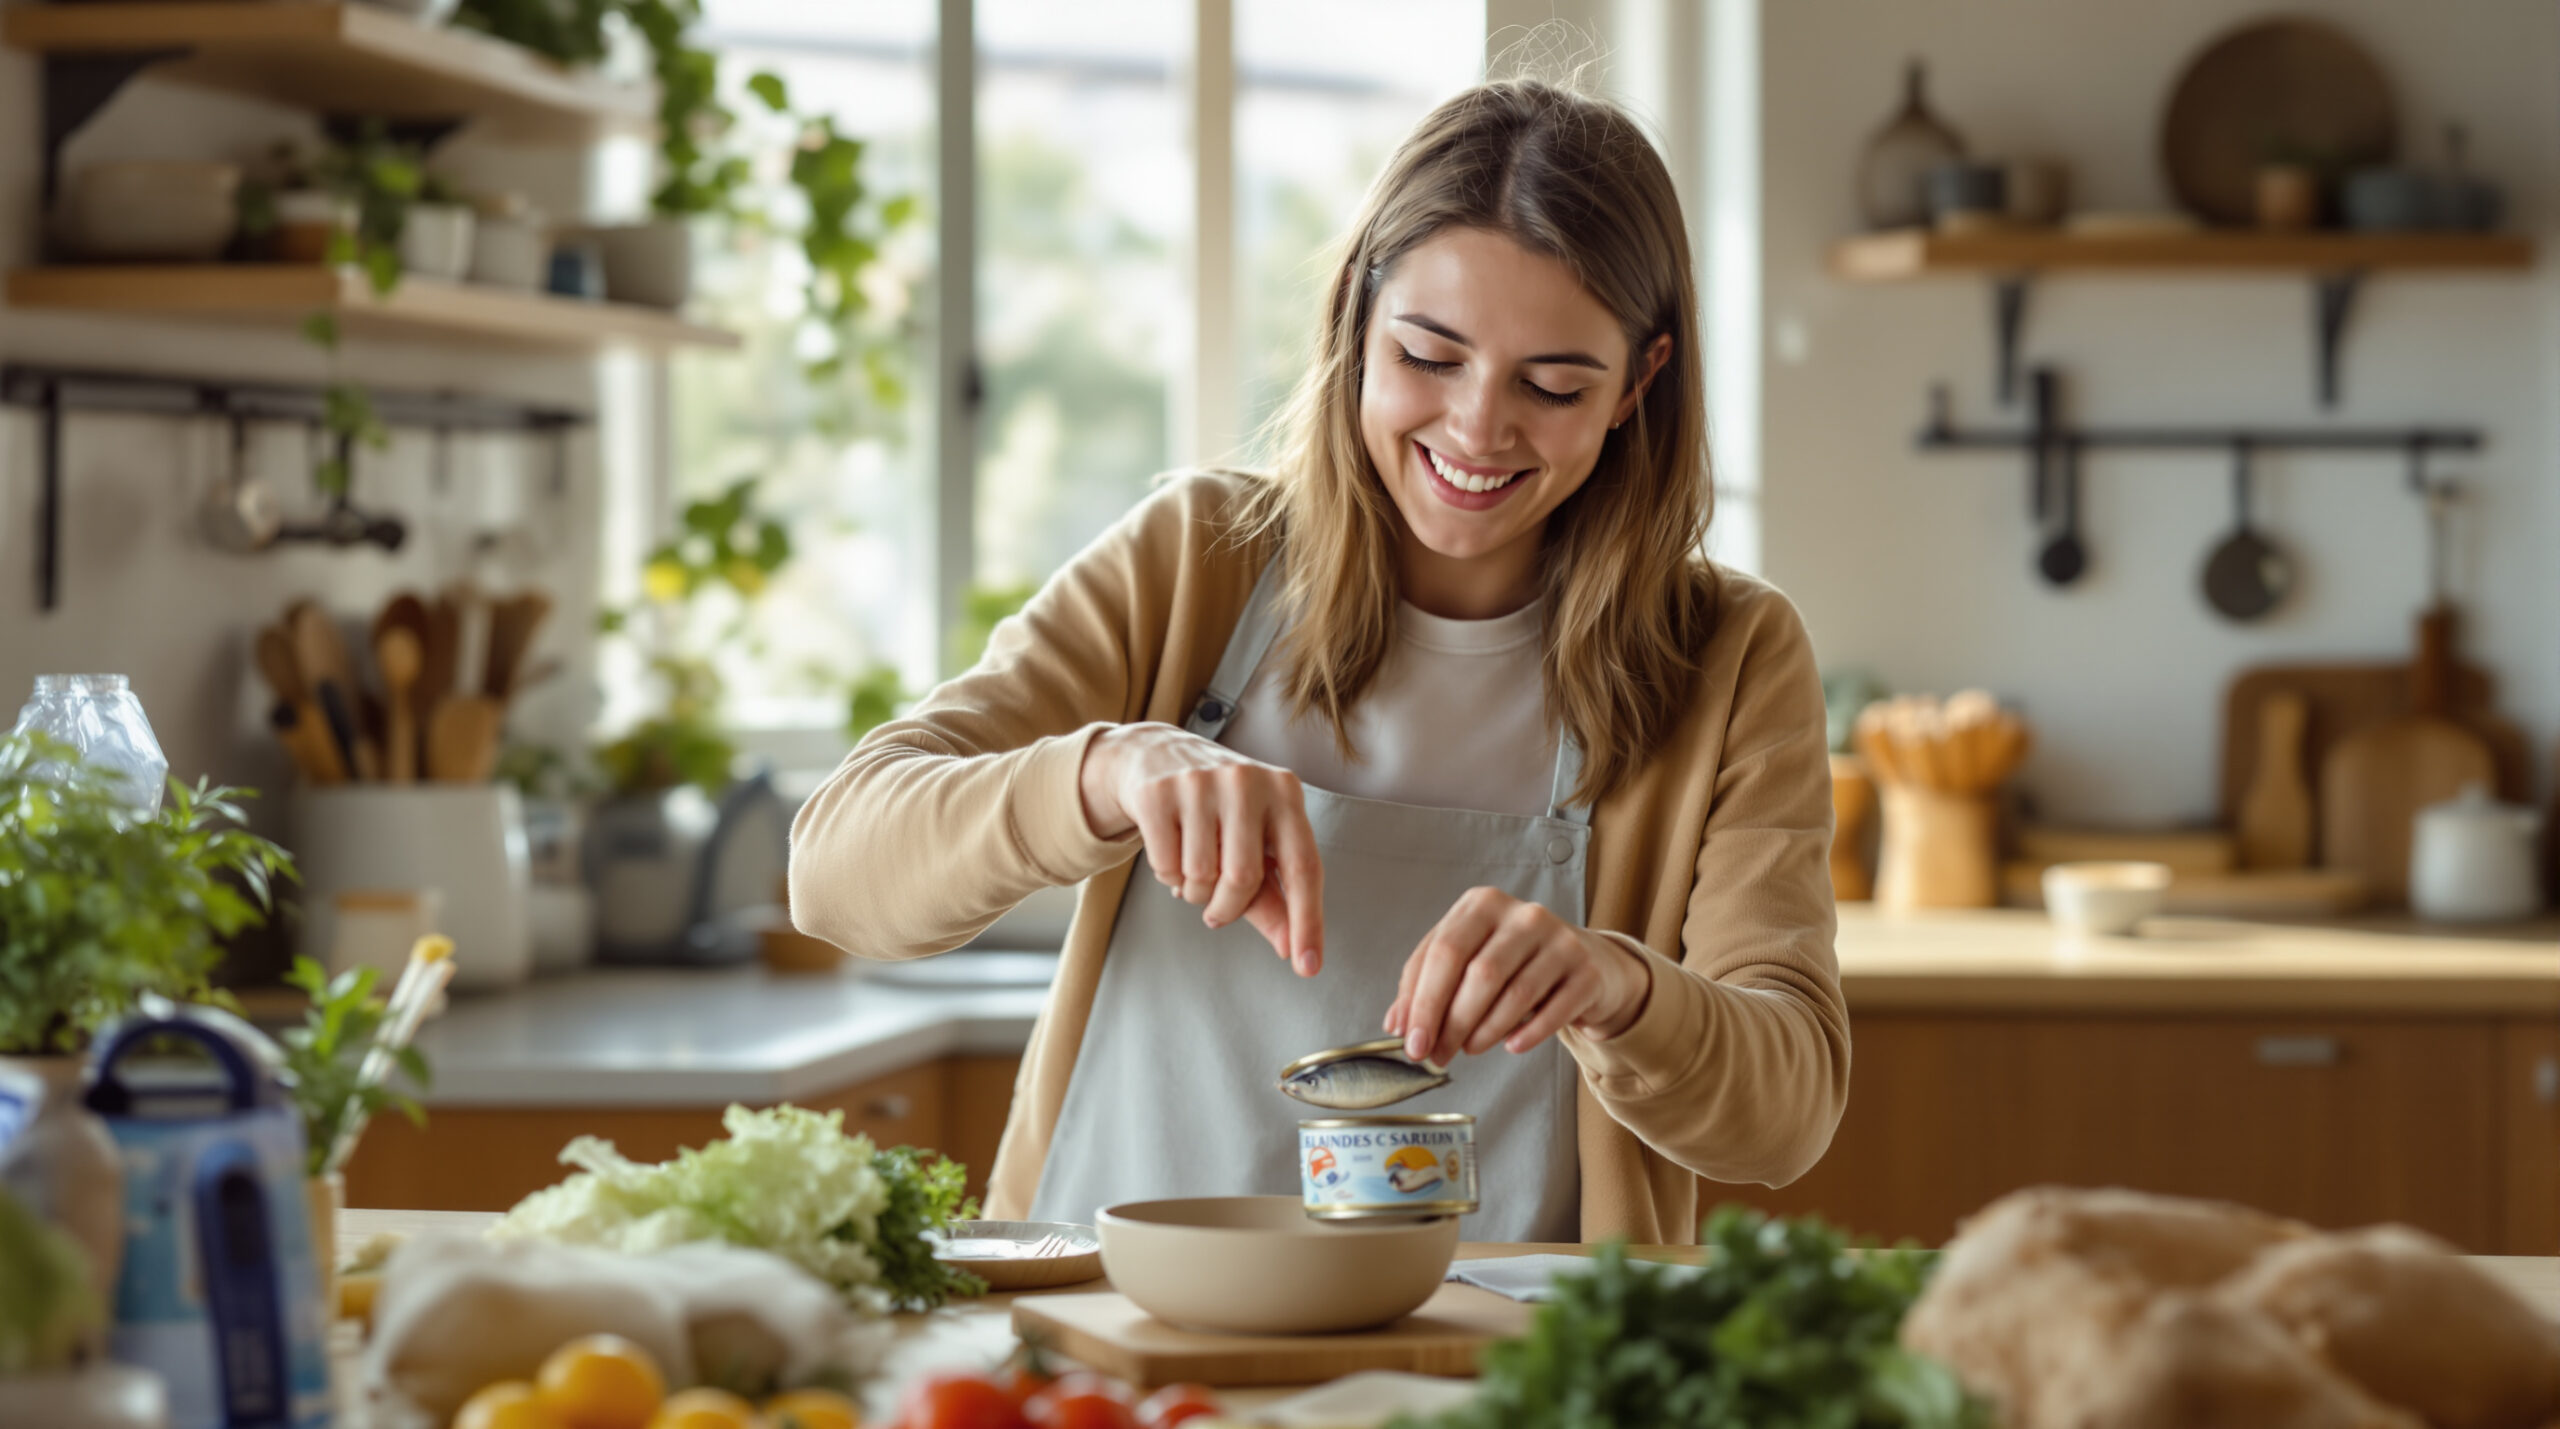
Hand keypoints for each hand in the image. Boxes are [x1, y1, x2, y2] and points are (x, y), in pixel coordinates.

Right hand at [1078, 722, 1324, 974]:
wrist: (1156, 756)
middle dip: (1227, 908)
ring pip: (1201, 875)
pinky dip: (1168, 878)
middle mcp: (1247, 781)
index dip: (1307, 920)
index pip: (1304, 866)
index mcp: (1285, 792)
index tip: (1307, 966)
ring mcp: (1200, 782)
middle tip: (1215, 911)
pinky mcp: (1159, 792)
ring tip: (1192, 868)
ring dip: (1194, 892)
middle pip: (1244, 877)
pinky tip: (1170, 851)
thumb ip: (1275, 896)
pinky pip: (1166, 866)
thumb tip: (1292, 948)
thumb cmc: (1219, 810)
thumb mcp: (1256, 842)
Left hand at [1384, 888, 1650, 1062]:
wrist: (1584, 962)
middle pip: (1479, 974)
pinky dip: (1528, 1034)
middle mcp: (1523, 915)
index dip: (1423, 1002)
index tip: (1412, 1042)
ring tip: (1470, 1049)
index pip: (1443, 952)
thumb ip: (1426, 984)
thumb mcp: (1467, 959)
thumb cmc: (1514, 961)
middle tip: (1437, 1055)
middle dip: (1452, 1023)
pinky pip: (1553, 1010)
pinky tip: (1511, 1046)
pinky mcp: (1586, 970)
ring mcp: (1560, 939)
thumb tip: (1398, 1025)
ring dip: (1484, 1033)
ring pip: (1514, 995)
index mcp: (1482, 905)